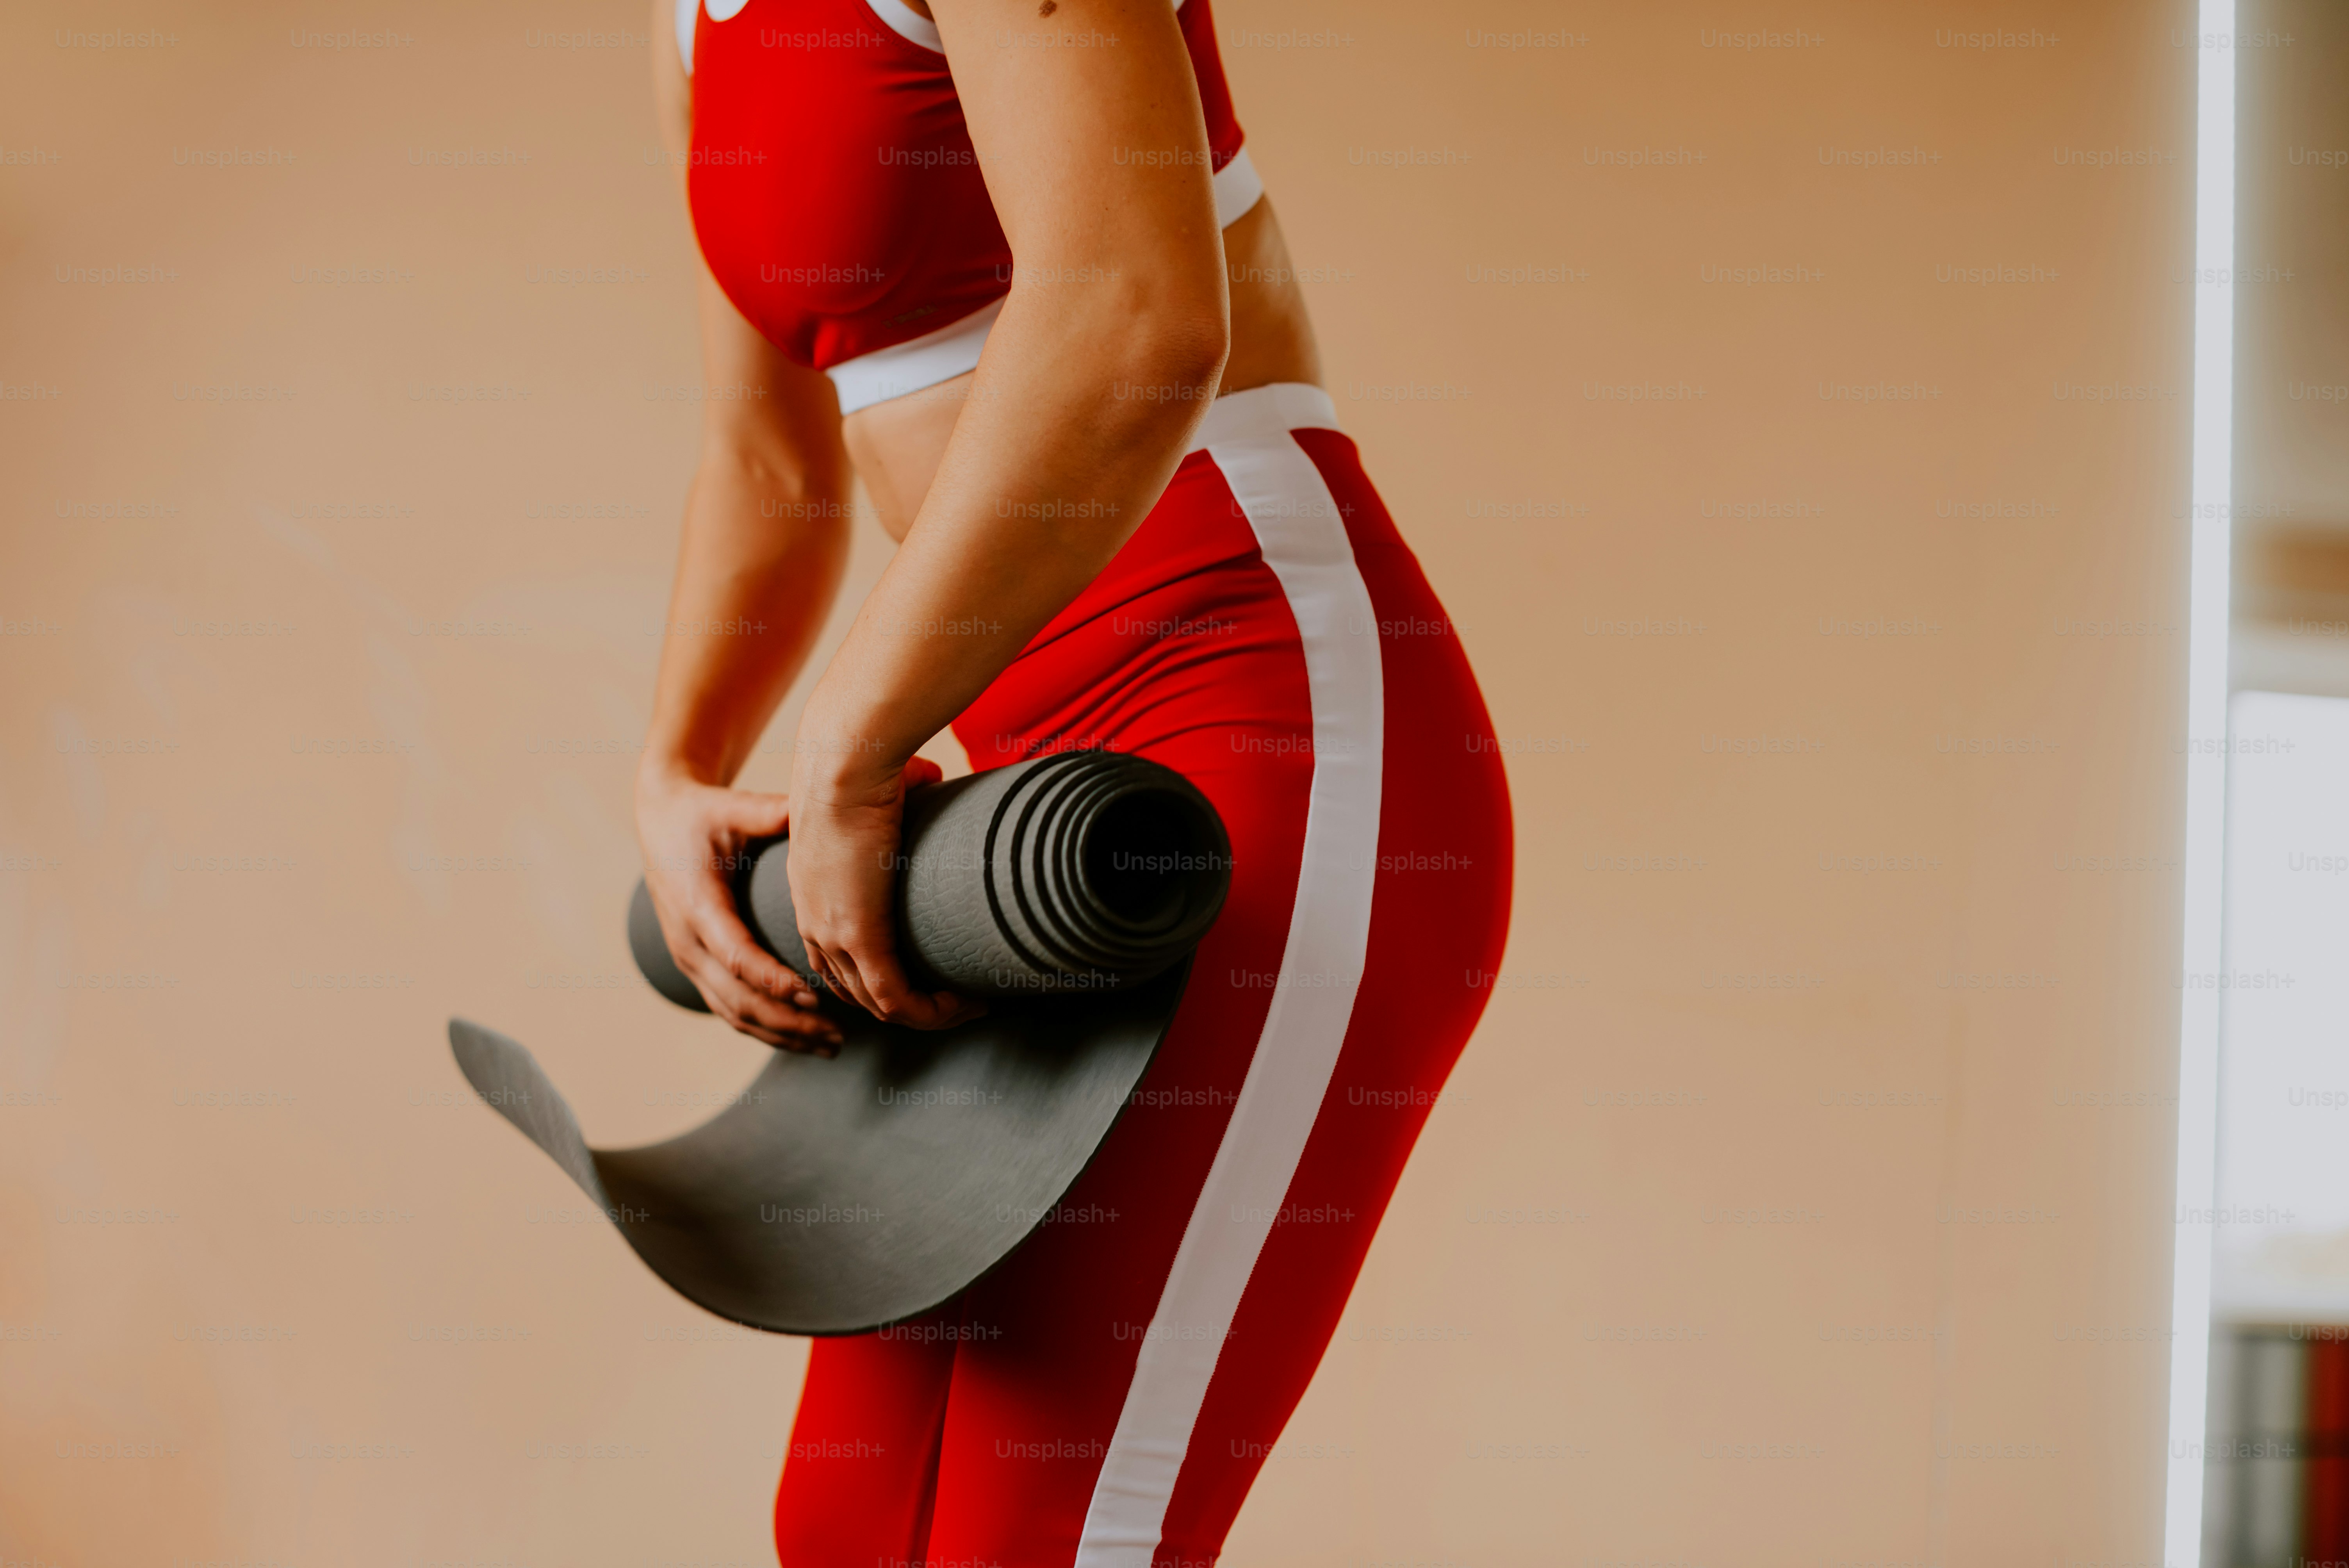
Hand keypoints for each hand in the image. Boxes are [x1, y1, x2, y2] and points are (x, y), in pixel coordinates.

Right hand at [634, 770, 841, 1052]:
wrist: (660, 824)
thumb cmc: (701, 815)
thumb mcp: (729, 807)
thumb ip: (764, 812)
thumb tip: (803, 808)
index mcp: (696, 904)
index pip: (735, 954)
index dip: (771, 979)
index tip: (812, 994)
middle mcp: (688, 941)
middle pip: (737, 997)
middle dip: (788, 1020)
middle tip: (836, 1033)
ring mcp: (689, 960)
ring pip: (734, 1013)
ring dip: (782, 1033)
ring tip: (831, 1045)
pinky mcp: (697, 968)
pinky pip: (729, 1009)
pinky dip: (766, 1028)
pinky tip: (802, 1038)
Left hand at [786, 756, 987, 1030]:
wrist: (843, 766)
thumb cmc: (861, 766)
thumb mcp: (879, 796)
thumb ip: (901, 793)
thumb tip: (930, 776)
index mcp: (813, 894)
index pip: (838, 961)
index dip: (880, 977)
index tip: (927, 975)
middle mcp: (816, 922)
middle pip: (856, 992)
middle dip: (907, 1006)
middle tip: (956, 998)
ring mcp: (835, 934)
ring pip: (878, 1004)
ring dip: (927, 1014)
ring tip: (969, 1004)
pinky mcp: (860, 937)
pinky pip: (895, 1000)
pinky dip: (930, 1013)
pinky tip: (964, 1003)